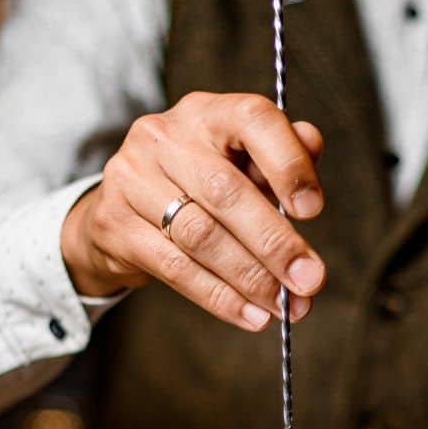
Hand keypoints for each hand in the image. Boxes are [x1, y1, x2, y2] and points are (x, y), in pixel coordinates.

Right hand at [60, 91, 326, 331]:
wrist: (122, 208)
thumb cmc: (199, 181)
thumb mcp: (241, 160)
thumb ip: (282, 151)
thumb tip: (313, 143)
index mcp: (207, 112)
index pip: (252, 120)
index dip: (287, 164)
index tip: (312, 210)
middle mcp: (164, 137)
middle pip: (225, 192)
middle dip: (274, 243)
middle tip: (309, 280)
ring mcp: (132, 179)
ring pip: (200, 236)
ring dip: (250, 278)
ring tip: (286, 306)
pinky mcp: (115, 224)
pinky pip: (175, 268)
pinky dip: (219, 298)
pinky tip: (252, 316)